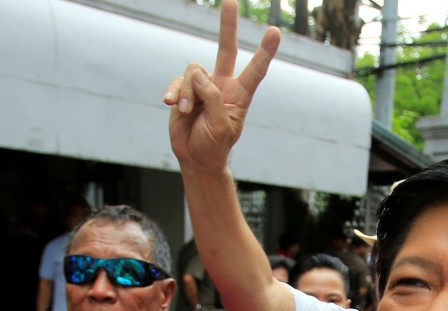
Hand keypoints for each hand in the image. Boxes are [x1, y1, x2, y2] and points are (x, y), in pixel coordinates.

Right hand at [163, 0, 280, 170]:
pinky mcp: (184, 90)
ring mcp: (203, 86)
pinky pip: (178, 81)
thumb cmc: (215, 145)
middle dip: (227, 26)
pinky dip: (175, 92)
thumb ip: (214, 98)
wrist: (195, 157)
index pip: (256, 70)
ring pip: (193, 71)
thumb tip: (199, 73)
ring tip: (188, 112)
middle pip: (226, 49)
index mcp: (240, 95)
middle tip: (230, 0)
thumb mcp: (221, 126)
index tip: (275, 32)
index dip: (265, 51)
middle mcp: (222, 85)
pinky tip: (173, 105)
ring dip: (188, 92)